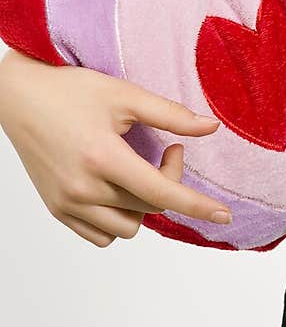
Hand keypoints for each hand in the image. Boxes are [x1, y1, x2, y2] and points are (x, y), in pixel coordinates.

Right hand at [0, 49, 231, 247]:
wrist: (20, 97)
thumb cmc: (71, 90)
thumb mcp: (125, 94)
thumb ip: (171, 115)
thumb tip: (210, 128)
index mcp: (102, 157)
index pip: (160, 192)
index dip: (197, 205)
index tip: (224, 216)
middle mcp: (83, 188)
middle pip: (148, 208)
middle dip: (168, 180)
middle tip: (167, 148)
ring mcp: (67, 203)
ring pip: (126, 229)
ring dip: (142, 206)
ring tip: (137, 171)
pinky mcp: (57, 210)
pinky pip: (99, 235)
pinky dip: (116, 219)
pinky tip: (118, 188)